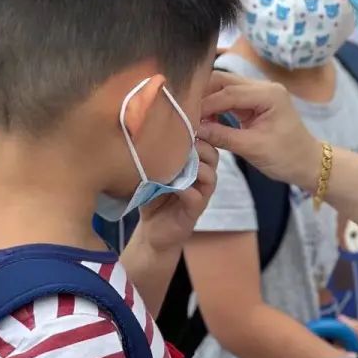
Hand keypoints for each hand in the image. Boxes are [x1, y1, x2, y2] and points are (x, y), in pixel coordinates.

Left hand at [134, 139, 218, 253]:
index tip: (183, 124)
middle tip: (184, 144)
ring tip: (178, 165)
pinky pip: (197, 196)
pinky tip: (172, 186)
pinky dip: (186, 189)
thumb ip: (155, 157)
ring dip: (195, 167)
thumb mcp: (152, 173)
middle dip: (200, 147)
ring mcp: (201, 194)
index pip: (206, 143)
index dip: (199, 133)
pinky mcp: (195, 211)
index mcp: (194, 165)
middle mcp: (201, 178)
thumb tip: (145, 133)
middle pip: (213, 155)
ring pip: (210, 175)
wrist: (151, 233)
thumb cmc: (152, 198)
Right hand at [198, 71, 322, 188]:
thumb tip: (194, 131)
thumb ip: (223, 136)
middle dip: (202, 96)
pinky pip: (229, 99)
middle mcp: (263, 87)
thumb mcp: (253, 149)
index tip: (186, 118)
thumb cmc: (286, 157)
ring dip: (207, 101)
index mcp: (268, 94)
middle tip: (183, 113)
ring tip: (192, 118)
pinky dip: (215, 107)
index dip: (205, 104)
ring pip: (224, 88)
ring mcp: (258, 94)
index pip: (228, 92)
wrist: (307, 163)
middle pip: (223, 81)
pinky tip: (204, 120)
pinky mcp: (254, 104)